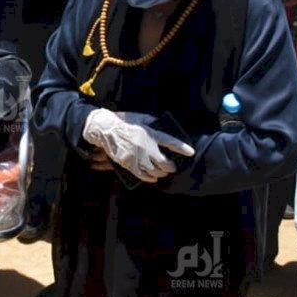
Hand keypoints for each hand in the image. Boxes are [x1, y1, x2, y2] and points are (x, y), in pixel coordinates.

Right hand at [81, 108, 195, 182]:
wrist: (105, 129)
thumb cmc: (124, 122)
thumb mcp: (140, 118)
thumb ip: (152, 122)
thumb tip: (163, 125)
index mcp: (149, 133)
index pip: (169, 141)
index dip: (181, 147)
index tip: (191, 152)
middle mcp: (145, 146)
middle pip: (164, 162)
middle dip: (170, 166)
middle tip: (172, 167)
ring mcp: (136, 156)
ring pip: (154, 170)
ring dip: (161, 173)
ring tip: (163, 172)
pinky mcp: (128, 163)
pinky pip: (142, 175)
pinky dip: (150, 178)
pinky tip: (154, 178)